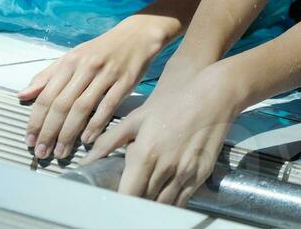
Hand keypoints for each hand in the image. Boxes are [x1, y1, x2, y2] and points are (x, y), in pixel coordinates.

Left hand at [20, 15, 166, 160]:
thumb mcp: (72, 57)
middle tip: (42, 153)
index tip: (30, 140)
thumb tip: (22, 95)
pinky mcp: (125, 82)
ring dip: (69, 133)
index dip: (36, 121)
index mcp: (70, 62)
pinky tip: (86, 139)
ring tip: (61, 152)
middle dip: (49, 132)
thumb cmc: (102, 49)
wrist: (138, 35)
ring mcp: (107, 75)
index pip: (47, 96)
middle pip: (62, 105)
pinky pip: (108, 106)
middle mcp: (86, 68)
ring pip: (82, 108)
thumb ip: (47, 76)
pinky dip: (96, 124)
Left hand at [84, 61, 240, 204]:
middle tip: (129, 198)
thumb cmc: (173, 104)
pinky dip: (171, 203)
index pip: (127, 195)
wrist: (214, 95)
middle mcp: (165, 168)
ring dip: (152, 204)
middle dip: (135, 203)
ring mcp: (185, 173)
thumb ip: (108, 141)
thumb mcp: (137, 118)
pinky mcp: (201, 175)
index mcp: (145, 154)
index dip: (119, 202)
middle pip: (144, 202)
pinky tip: (163, 196)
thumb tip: (86, 160)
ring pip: (163, 205)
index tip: (113, 201)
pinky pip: (182, 200)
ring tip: (145, 198)